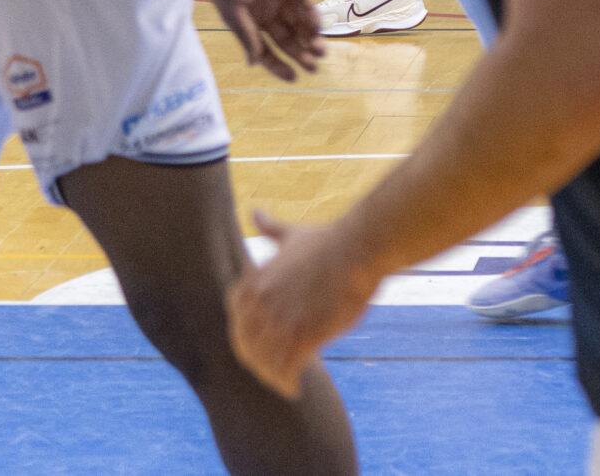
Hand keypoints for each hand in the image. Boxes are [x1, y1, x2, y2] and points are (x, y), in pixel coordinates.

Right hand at [202, 0, 324, 80]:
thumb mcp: (231, 10)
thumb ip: (246, 35)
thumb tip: (253, 63)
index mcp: (248, 22)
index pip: (266, 50)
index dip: (279, 65)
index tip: (294, 78)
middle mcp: (266, 13)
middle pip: (287, 39)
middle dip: (300, 54)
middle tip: (314, 66)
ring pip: (300, 24)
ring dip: (310, 38)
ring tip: (321, 51)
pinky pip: (306, 3)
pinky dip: (312, 16)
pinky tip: (318, 28)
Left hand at [228, 212, 377, 399]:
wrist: (363, 245)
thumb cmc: (333, 240)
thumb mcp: (294, 234)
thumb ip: (271, 228)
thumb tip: (254, 210)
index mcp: (252, 284)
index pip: (237, 325)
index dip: (249, 340)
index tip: (266, 347)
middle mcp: (260, 305)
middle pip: (247, 348)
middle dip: (258, 364)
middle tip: (276, 373)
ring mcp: (281, 321)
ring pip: (265, 363)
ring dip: (273, 377)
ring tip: (287, 383)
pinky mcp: (304, 334)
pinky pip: (286, 369)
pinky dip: (287, 383)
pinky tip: (296, 389)